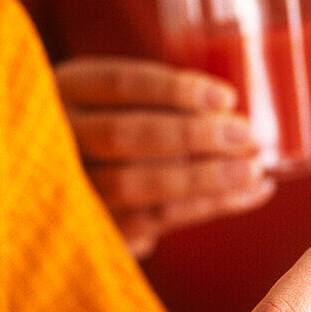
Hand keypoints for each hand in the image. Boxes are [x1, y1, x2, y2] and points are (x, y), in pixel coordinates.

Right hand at [56, 57, 275, 257]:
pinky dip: (209, 206)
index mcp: (64, 90)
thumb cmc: (117, 132)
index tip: (228, 97)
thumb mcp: (123, 101)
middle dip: (191, 135)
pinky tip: (249, 194)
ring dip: (203, 178)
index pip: (120, 84)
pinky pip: (153, 220)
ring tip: (254, 170)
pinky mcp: (93, 228)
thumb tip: (233, 110)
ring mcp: (69, 187)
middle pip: (125, 135)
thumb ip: (164, 102)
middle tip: (245, 135)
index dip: (176, 89)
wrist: (74, 194)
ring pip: (137, 184)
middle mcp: (57, 137)